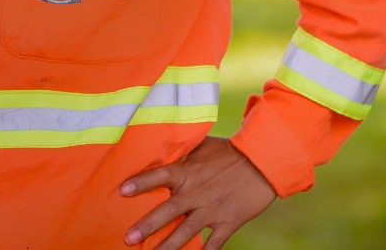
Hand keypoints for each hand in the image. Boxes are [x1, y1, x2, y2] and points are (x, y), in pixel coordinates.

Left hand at [120, 136, 275, 249]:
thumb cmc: (229, 151)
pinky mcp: (228, 222)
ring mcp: (212, 210)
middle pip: (167, 211)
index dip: (141, 183)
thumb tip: (160, 146)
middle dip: (147, 226)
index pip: (159, 176)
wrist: (262, 161)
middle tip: (128, 239)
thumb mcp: (202, 146)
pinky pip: (213, 243)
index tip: (122, 190)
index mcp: (188, 171)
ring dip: (167, 247)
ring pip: (186, 232)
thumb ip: (181, 151)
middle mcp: (196, 192)